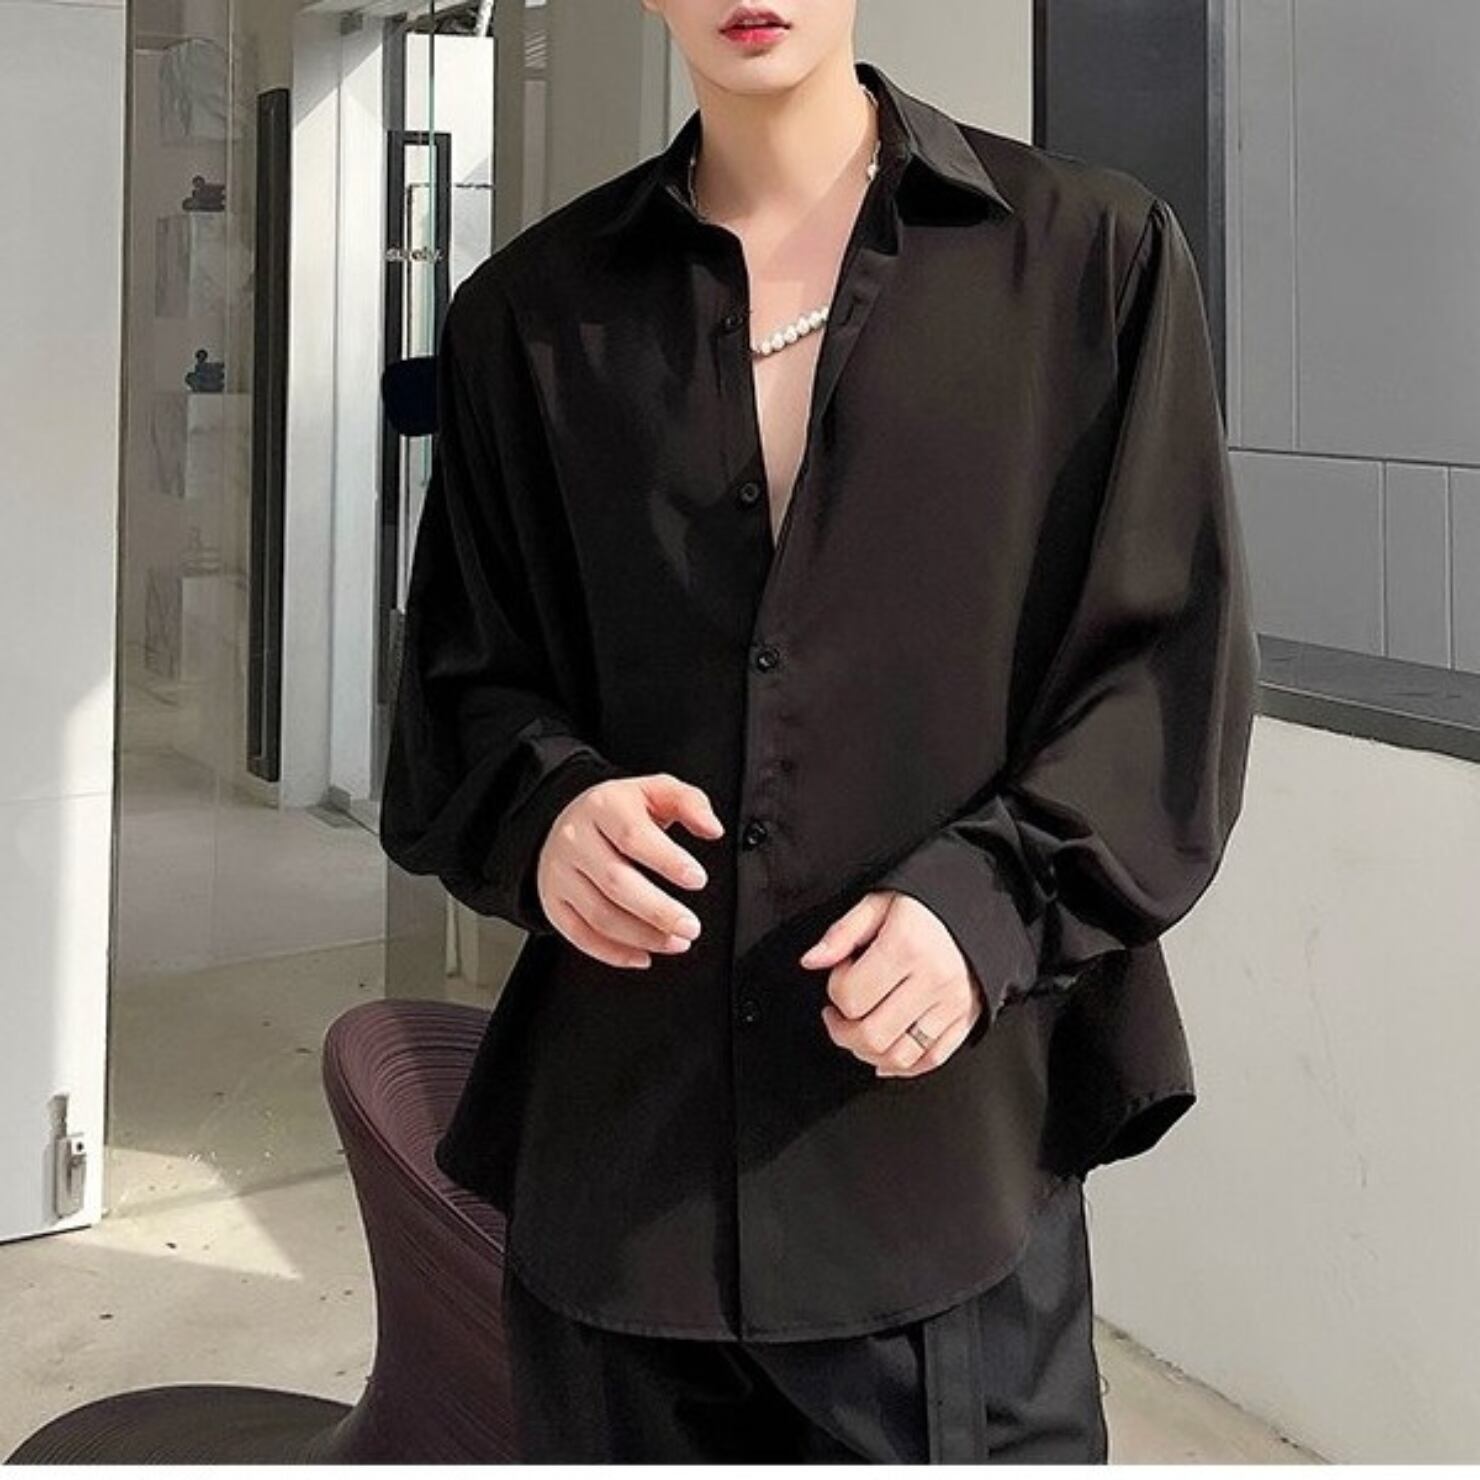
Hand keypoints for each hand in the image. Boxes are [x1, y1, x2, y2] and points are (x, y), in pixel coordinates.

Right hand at [536, 772, 723, 968]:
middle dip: (659, 911)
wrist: (570, 820)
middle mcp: (576, 838)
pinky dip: (613, 953)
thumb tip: (712, 828)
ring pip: (599, 914)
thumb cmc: (620, 811)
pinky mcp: (553, 900)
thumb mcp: (656, 791)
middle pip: (616, 882)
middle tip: (691, 926)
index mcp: (603, 805)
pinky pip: (580, 935)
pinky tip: (643, 955)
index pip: (633, 835)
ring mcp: (560, 872)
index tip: (698, 880)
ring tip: (676, 942)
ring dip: (643, 936)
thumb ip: (690, 803)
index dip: (668, 861)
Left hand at [798, 891, 985, 1078]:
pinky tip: (885, 1051)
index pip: (851, 996)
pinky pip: (930, 1060)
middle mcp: (932, 979)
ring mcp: (951, 1004)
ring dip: (867, 1051)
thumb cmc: (926, 907)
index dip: (835, 987)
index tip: (842, 972)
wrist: (978, 910)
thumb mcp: (878, 903)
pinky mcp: (965, 1020)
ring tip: (859, 1029)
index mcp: (907, 946)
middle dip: (842, 1030)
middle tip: (839, 1013)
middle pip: (871, 1034)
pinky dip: (902, 1065)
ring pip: (898, 1056)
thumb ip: (842, 933)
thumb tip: (811, 960)